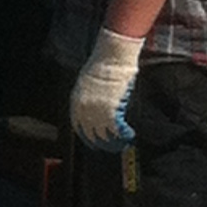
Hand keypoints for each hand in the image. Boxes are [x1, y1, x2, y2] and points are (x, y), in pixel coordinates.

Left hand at [71, 28, 142, 151]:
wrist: (110, 59)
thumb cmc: (101, 67)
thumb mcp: (87, 85)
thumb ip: (88, 101)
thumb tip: (96, 112)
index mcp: (76, 103)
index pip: (79, 127)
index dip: (88, 137)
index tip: (95, 143)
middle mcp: (84, 110)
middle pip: (91, 134)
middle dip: (102, 144)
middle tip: (112, 147)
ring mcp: (97, 111)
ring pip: (104, 135)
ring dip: (114, 142)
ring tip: (123, 144)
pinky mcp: (111, 110)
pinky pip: (117, 129)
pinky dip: (124, 135)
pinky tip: (129, 136)